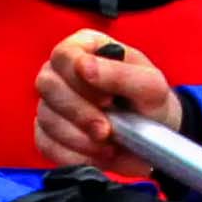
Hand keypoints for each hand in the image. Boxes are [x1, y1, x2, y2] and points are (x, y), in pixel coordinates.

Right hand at [34, 28, 175, 173]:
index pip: (64, 55)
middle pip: (48, 85)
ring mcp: (52, 103)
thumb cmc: (151, 102)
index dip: (79, 79)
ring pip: (46, 117)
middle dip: (79, 113)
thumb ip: (121, 73)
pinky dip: (72, 155)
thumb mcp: (151, 85)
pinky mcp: (49, 133)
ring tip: (108, 145)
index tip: (107, 100)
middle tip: (106, 130)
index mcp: (86, 47)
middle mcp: (63, 72)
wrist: (154, 138)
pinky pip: (46, 144)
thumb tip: (84, 67)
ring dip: (78, 138)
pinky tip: (95, 154)